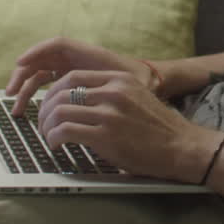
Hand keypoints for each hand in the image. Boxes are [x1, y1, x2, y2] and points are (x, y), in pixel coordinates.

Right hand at [4, 37, 160, 115]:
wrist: (149, 85)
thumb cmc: (139, 82)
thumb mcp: (127, 81)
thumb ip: (107, 80)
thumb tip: (92, 85)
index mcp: (88, 54)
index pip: (57, 45)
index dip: (37, 51)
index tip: (21, 62)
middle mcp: (76, 59)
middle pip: (41, 60)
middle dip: (23, 74)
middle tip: (10, 91)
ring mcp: (71, 69)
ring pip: (40, 75)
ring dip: (25, 88)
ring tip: (15, 108)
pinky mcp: (70, 81)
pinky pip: (46, 84)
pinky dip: (35, 95)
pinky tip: (27, 109)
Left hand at [37, 69, 223, 181]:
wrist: (181, 146)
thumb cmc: (158, 128)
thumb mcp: (136, 98)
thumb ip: (111, 94)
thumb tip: (79, 101)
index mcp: (119, 79)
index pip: (73, 77)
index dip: (54, 91)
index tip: (49, 103)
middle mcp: (113, 92)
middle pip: (62, 93)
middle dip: (45, 110)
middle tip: (43, 123)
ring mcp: (109, 113)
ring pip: (59, 112)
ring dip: (47, 126)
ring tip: (49, 137)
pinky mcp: (105, 135)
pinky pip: (65, 131)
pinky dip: (54, 139)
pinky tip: (57, 146)